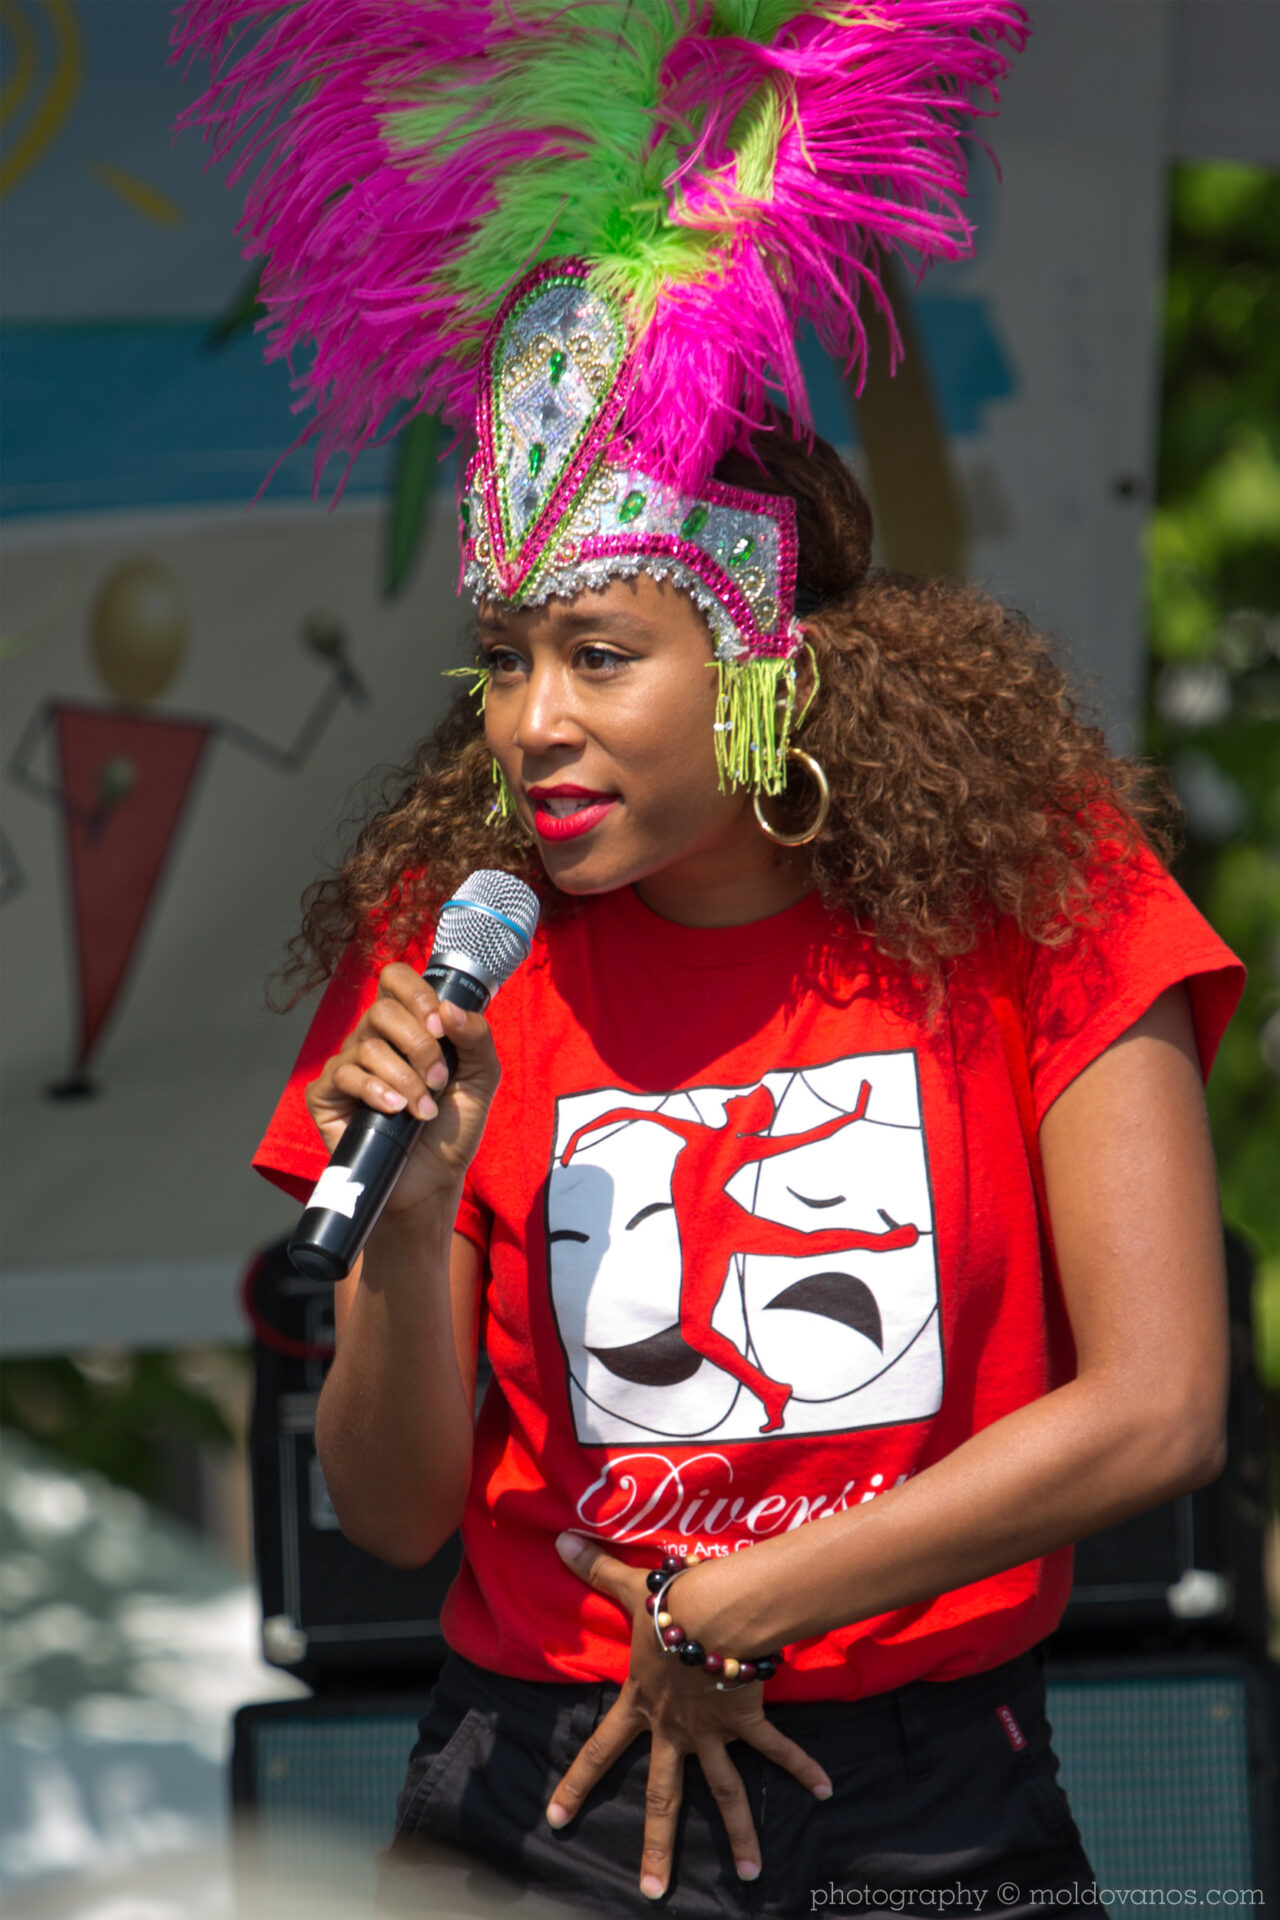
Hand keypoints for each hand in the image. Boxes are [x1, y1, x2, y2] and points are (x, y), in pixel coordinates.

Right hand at [304, 962, 500, 1210]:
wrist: (433, 1179)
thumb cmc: (452, 1128)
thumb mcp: (481, 1078)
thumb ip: (476, 1038)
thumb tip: (448, 1008)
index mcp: (406, 1026)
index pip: (396, 979)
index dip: (417, 994)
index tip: (441, 1028)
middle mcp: (372, 1039)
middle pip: (383, 1011)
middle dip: (420, 1046)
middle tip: (438, 1080)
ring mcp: (347, 1066)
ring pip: (369, 1047)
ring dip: (405, 1079)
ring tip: (423, 1110)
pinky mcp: (327, 1096)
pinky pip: (345, 1075)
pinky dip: (377, 1092)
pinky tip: (395, 1112)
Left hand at [547, 1533, 830, 1898]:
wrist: (714, 1613)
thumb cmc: (669, 1604)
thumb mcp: (629, 1589)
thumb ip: (595, 1569)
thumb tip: (559, 1538)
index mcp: (641, 1705)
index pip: (598, 1750)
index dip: (575, 1783)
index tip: (554, 1820)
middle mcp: (674, 1729)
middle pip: (662, 1797)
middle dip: (656, 1846)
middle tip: (651, 1893)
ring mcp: (712, 1730)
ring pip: (724, 1792)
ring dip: (739, 1834)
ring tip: (748, 1874)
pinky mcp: (747, 1718)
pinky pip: (775, 1749)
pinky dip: (801, 1768)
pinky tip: (825, 1790)